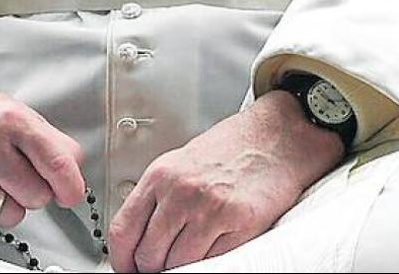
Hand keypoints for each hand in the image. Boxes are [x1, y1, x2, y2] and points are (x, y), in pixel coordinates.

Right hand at [0, 75, 85, 235]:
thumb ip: (57, 146)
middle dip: (34, 191)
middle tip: (17, 173)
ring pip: (12, 216)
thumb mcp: (24, 116)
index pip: (57, 164)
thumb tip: (75, 182)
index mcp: (12, 120)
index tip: (70, 194)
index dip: (70, 187)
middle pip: (37, 197)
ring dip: (9, 205)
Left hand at [110, 88, 342, 271]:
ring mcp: (209, 209)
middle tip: (162, 266)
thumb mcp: (181, 163)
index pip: (123, 230)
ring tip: (193, 256)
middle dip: (153, 268)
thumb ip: (158, 199)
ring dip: (182, 268)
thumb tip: (141, 239)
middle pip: (148, 255)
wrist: (278, 137)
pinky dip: (211, 264)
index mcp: (160, 175)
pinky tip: (215, 249)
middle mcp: (181, 191)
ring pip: (178, 264)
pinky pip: (212, 263)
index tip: (127, 268)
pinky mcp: (239, 223)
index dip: (121, 260)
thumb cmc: (232, 149)